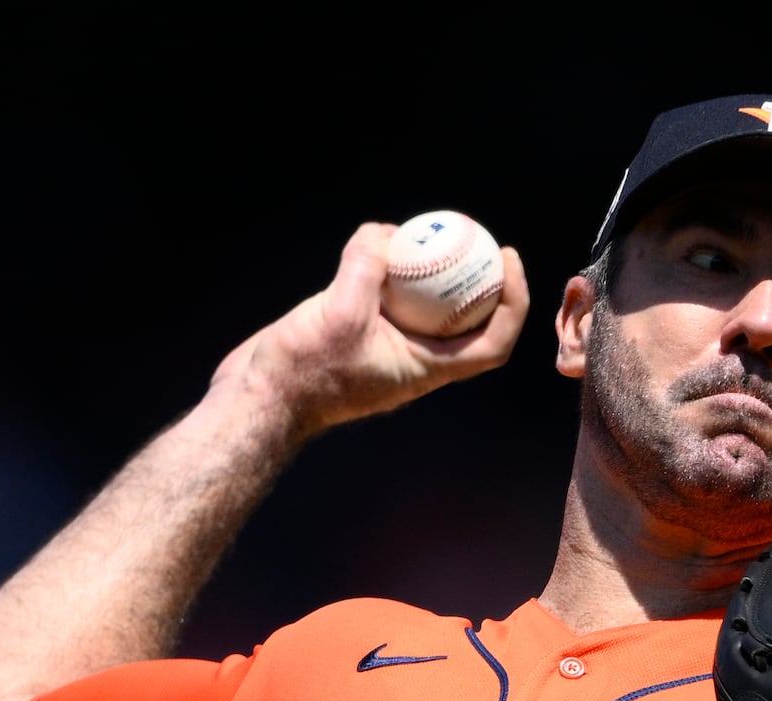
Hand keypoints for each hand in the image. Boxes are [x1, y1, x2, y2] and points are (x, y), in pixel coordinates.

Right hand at [209, 223, 531, 440]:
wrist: (258, 399)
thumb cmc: (303, 373)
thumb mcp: (339, 313)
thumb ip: (365, 269)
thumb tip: (384, 231)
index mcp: (426, 368)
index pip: (491, 343)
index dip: (512, 303)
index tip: (508, 262)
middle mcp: (414, 359)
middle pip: (466, 320)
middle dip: (479, 279)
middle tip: (477, 236)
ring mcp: (386, 347)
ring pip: (424, 306)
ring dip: (432, 271)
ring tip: (432, 230)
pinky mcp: (357, 332)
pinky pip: (386, 297)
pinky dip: (389, 269)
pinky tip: (379, 237)